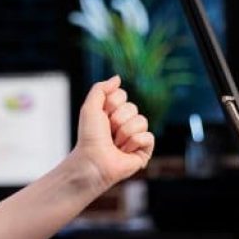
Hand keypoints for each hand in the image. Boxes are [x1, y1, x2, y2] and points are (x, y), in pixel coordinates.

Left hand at [72, 76, 154, 191]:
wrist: (93, 160)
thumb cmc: (89, 136)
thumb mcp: (90, 107)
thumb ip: (101, 89)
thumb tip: (118, 78)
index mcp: (112, 112)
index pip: (122, 95)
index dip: (111, 105)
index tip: (101, 117)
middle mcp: (125, 123)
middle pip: (133, 107)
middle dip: (117, 120)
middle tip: (108, 132)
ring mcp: (135, 136)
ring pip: (142, 121)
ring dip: (125, 133)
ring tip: (116, 144)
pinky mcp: (144, 150)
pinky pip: (148, 136)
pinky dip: (134, 143)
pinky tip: (125, 151)